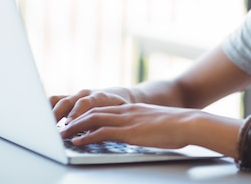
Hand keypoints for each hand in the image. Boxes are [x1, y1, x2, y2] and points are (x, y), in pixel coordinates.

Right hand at [50, 88, 130, 122]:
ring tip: (42, 125)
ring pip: (58, 100)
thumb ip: (105, 122)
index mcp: (99, 97)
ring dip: (49, 112)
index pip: (86, 103)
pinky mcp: (69, 99)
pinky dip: (47, 109)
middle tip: (51, 128)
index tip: (69, 124)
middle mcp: (85, 94)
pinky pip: (54, 101)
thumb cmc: (120, 107)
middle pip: (67, 101)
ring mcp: (75, 96)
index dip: (76, 113)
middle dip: (58, 115)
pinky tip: (42, 121)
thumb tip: (91, 134)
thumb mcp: (118, 114)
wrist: (119, 95)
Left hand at [60, 103, 196, 149]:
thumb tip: (144, 133)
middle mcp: (127, 111)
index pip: (104, 108)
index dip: (87, 114)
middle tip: (61, 126)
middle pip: (93, 111)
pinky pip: (101, 133)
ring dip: (75, 127)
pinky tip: (77, 142)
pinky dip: (86, 137)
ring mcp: (127, 120)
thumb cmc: (178, 126)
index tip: (75, 120)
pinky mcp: (129, 132)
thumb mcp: (157, 122)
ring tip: (62, 134)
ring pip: (93, 120)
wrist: (189, 123)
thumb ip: (146, 125)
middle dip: (75, 119)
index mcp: (133, 108)